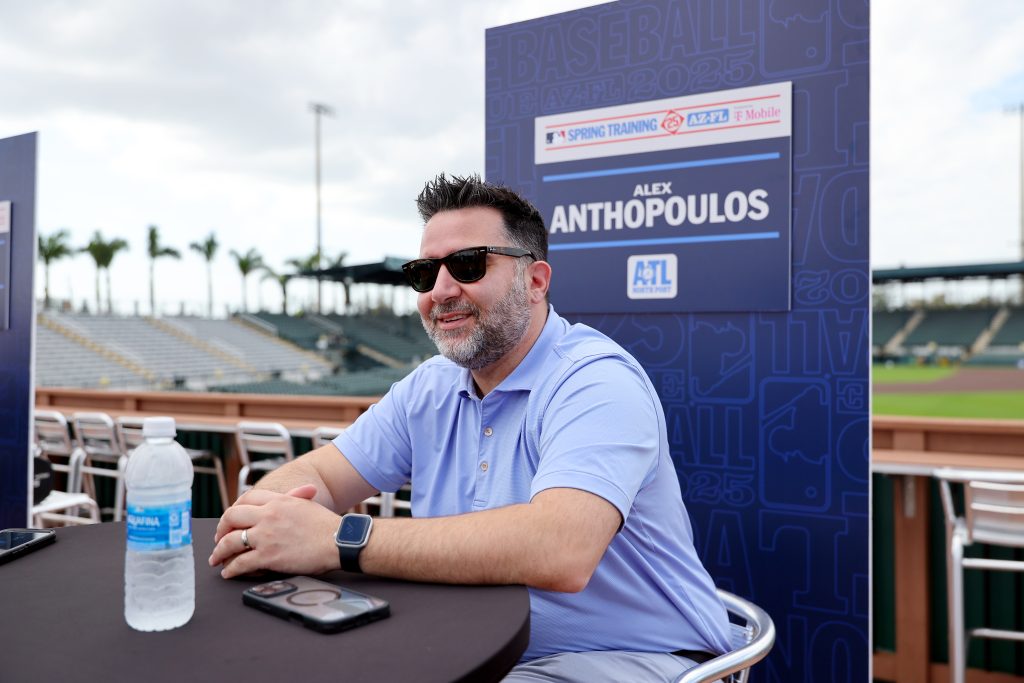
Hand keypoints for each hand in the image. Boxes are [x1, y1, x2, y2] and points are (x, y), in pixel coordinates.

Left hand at [209, 487, 339, 578]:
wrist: (339, 541)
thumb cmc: (327, 526)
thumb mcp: (307, 504)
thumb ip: (293, 499)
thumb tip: (291, 496)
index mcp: (278, 500)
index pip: (245, 499)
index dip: (233, 510)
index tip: (230, 519)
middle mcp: (267, 515)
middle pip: (232, 517)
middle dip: (220, 529)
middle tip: (218, 539)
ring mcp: (265, 536)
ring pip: (230, 542)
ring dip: (219, 552)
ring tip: (217, 559)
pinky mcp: (267, 556)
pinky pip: (240, 563)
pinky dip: (230, 569)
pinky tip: (229, 573)